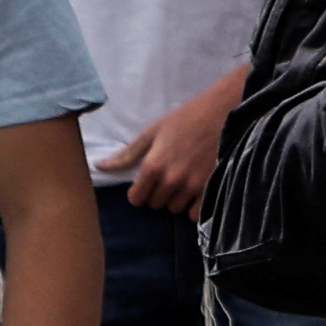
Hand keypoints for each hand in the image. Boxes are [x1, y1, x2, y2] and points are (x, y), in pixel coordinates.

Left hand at [121, 76, 234, 218]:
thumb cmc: (187, 118)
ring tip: (183, 181)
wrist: (225, 112)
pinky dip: (194, 206)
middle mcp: (172, 179)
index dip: (138, 192)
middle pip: (155, 204)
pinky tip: (196, 190)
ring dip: (176, 199)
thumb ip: (128, 154)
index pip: (136, 198)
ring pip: (175, 208)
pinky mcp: (211, 189)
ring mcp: (193, 186)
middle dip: (158, 193)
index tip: (145, 183)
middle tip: (167, 177)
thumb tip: (100, 166)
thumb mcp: (153, 132)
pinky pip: (195, 213)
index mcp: (154, 165)